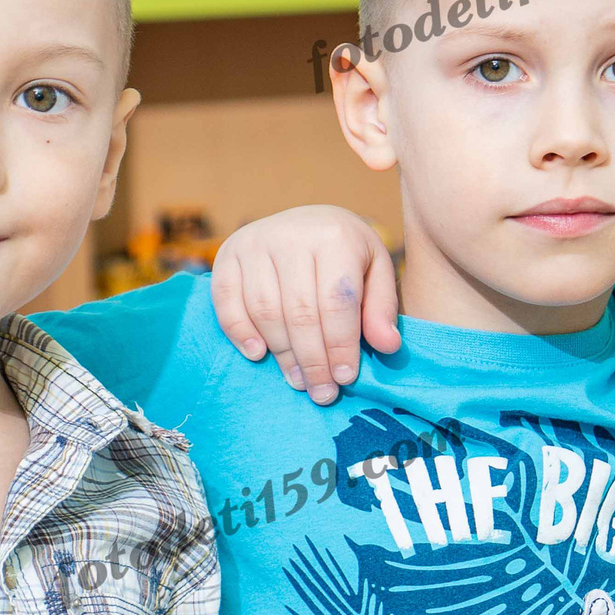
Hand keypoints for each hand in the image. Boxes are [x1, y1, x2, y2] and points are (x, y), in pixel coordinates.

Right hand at [209, 206, 400, 403]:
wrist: (308, 221)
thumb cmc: (347, 253)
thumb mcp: (376, 271)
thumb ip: (381, 308)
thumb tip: (387, 346)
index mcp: (334, 236)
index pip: (336, 301)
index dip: (340, 345)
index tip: (346, 378)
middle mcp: (291, 235)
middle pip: (300, 311)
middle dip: (313, 360)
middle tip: (322, 393)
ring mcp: (254, 242)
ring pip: (265, 310)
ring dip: (282, 353)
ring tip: (298, 381)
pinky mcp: (227, 253)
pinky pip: (226, 300)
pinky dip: (238, 331)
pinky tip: (258, 355)